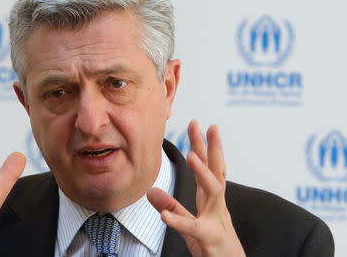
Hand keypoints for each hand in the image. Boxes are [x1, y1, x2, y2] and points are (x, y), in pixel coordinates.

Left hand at [147, 120, 244, 256]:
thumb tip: (151, 191)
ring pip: (213, 192)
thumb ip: (172, 207)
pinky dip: (179, 220)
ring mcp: (216, 220)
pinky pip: (193, 228)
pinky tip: (164, 215)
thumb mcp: (189, 222)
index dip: (203, 145)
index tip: (197, 124)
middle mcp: (217, 204)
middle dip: (212, 147)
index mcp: (211, 199)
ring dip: (203, 172)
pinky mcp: (209, 238)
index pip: (208, 167)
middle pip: (216, 171)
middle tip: (207, 126)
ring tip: (191, 155)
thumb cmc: (212, 243)